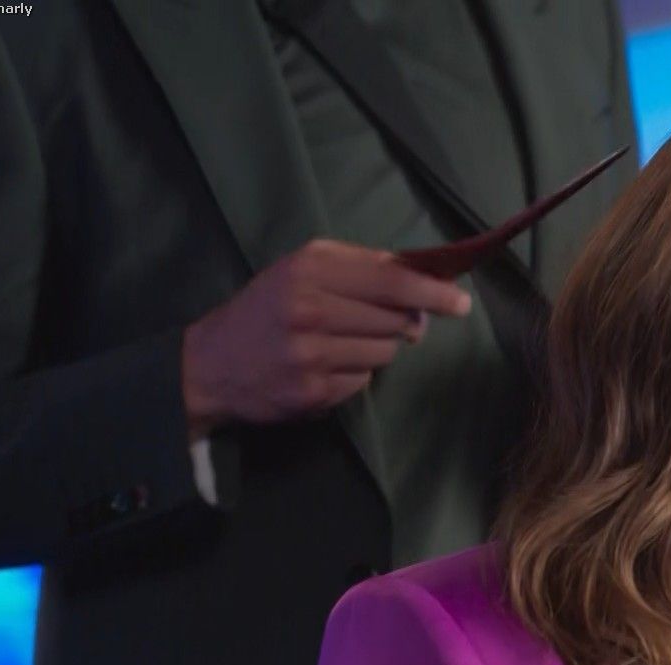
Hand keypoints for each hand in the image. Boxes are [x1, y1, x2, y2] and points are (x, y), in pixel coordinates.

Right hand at [180, 238, 472, 439]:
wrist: (209, 364)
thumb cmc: (267, 309)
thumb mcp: (302, 270)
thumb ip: (359, 267)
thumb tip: (422, 279)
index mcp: (308, 270)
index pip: (390, 281)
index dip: (431, 292)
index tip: (460, 302)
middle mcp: (308, 309)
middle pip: (396, 320)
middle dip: (405, 323)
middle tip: (394, 323)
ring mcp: (309, 354)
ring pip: (385, 353)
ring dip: (376, 349)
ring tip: (342, 342)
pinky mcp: (311, 391)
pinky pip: (364, 382)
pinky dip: (355, 375)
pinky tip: (326, 367)